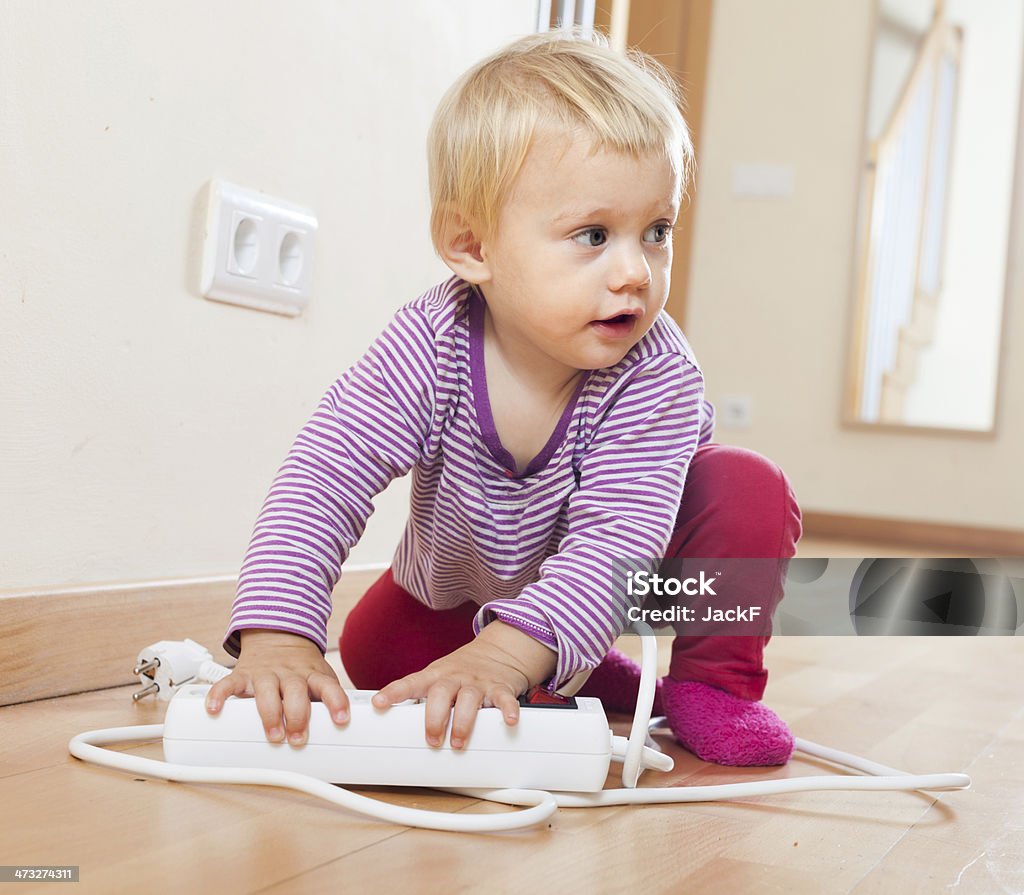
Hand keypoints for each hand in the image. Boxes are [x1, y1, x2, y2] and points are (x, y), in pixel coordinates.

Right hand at [204, 629, 348, 745]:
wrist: (278, 635)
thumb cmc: (302, 667)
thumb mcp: (319, 678)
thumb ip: (326, 701)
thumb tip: (342, 733)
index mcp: (312, 676)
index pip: (329, 687)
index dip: (337, 703)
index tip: (342, 719)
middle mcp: (290, 674)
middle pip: (297, 693)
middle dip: (298, 717)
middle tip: (298, 738)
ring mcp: (266, 674)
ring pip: (267, 692)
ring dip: (270, 715)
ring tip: (273, 735)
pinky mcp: (242, 674)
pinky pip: (228, 684)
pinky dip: (219, 695)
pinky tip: (215, 709)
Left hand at [371, 621, 556, 749]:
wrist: (499, 650)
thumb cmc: (461, 671)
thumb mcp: (437, 677)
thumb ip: (422, 698)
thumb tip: (395, 727)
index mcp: (435, 676)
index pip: (410, 683)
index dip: (394, 693)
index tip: (379, 703)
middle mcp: (455, 678)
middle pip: (440, 693)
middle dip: (434, 718)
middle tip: (432, 739)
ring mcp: (477, 682)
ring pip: (469, 699)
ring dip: (463, 722)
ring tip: (459, 742)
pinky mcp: (500, 687)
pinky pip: (504, 698)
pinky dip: (507, 710)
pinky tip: (508, 720)